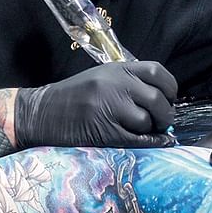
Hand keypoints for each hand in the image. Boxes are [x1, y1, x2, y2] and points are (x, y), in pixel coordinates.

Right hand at [14, 61, 177, 148]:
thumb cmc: (74, 96)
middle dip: (166, 113)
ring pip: (147, 121)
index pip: (157, 72)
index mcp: (117, 69)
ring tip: (148, 131)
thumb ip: (130, 82)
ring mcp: (109, 108)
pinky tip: (156, 142)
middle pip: (157, 99)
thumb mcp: (102, 77)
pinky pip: (137, 140)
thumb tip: (162, 98)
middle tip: (162, 120)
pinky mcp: (103, 131)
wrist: (41, 114)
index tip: (169, 98)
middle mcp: (115, 85)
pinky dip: (152, 143)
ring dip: (153, 129)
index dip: (170, 87)